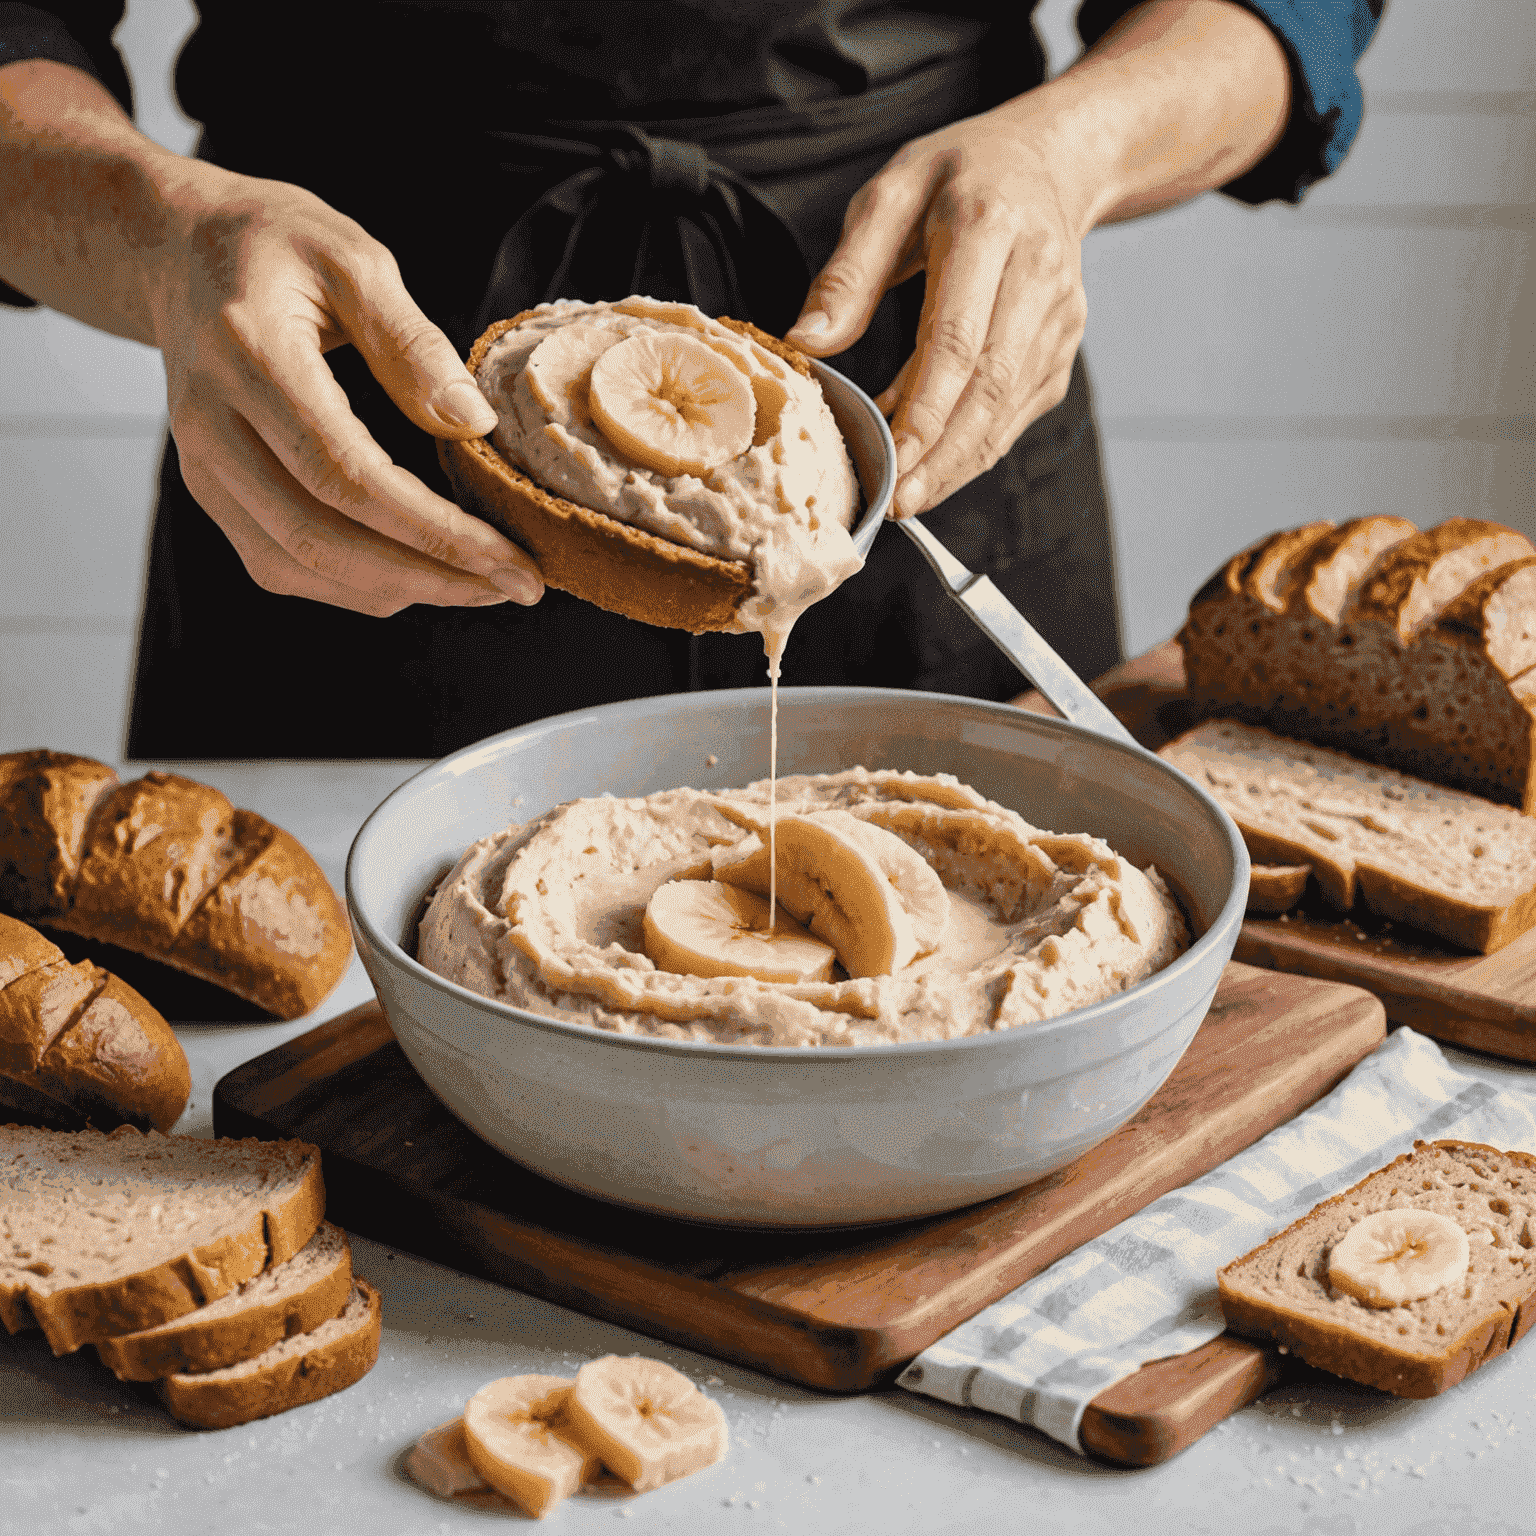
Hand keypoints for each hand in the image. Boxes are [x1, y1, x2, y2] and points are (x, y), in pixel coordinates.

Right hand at [147, 168, 543, 614]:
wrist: (179, 254)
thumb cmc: (273, 247)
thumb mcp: (354, 259)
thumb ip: (412, 341)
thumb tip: (473, 423)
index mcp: (249, 355)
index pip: (347, 474)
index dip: (434, 531)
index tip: (510, 556)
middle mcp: (211, 425)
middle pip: (323, 538)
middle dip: (430, 577)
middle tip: (517, 585)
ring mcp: (202, 468)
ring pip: (300, 566)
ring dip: (401, 590)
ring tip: (484, 584)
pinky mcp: (211, 495)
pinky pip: (281, 566)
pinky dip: (358, 586)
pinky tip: (422, 575)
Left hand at [786, 105, 1089, 519]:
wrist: (1049, 163)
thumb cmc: (958, 176)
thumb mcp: (891, 194)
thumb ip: (848, 272)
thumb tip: (806, 342)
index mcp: (989, 228)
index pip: (959, 340)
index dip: (925, 410)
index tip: (891, 457)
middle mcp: (1038, 275)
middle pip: (988, 387)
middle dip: (942, 455)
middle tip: (898, 502)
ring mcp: (1060, 317)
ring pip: (1007, 409)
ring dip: (958, 462)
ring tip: (910, 498)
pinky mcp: (1062, 347)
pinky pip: (1016, 412)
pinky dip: (976, 447)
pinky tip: (935, 467)